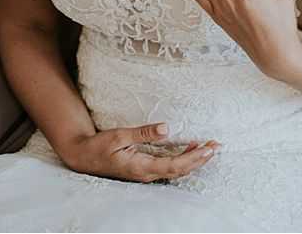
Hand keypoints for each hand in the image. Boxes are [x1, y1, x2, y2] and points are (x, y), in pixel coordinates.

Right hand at [61, 123, 218, 183]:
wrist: (83, 156)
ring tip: (209, 148)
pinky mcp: (144, 168)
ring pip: (176, 170)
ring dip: (194, 159)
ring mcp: (146, 173)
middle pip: (180, 170)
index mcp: (141, 167)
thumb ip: (143, 133)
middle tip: (217, 146)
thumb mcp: (119, 135)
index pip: (174, 166)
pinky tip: (190, 149)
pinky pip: (169, 166)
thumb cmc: (99, 146)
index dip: (193, 158)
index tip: (209, 149)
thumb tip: (167, 128)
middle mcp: (146, 173)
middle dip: (200, 159)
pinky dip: (183, 158)